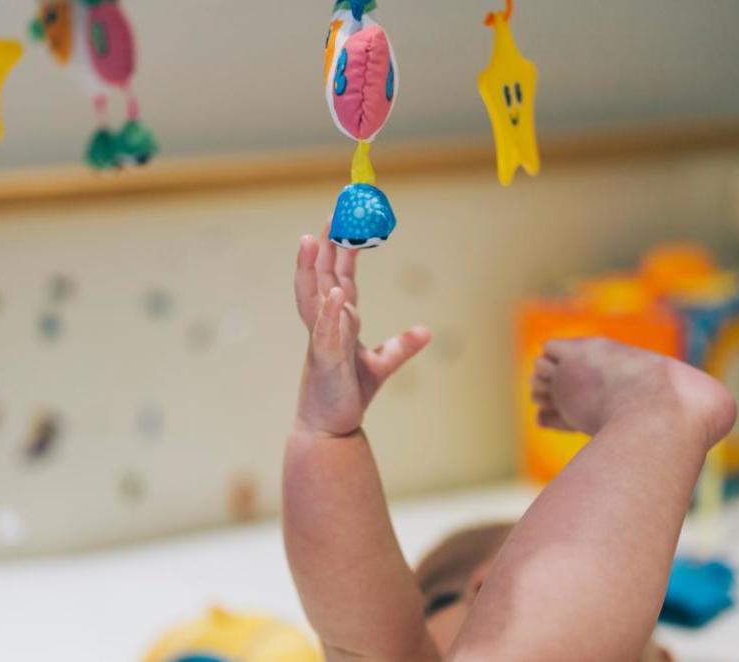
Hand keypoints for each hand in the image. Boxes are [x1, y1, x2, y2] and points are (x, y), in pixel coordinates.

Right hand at [293, 231, 430, 436]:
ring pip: (312, 297)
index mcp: (339, 319)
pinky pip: (325, 332)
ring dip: (311, 268)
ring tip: (312, 240)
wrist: (331, 428)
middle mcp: (326, 323)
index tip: (347, 216)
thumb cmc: (348, 394)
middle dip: (326, 241)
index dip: (343, 245)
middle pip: (322, 274)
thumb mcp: (382, 365)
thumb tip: (426, 331)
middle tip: (333, 209)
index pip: (339, 273)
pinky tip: (335, 292)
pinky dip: (329, 312)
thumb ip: (401, 346)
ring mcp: (322, 339)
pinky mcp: (324, 360)